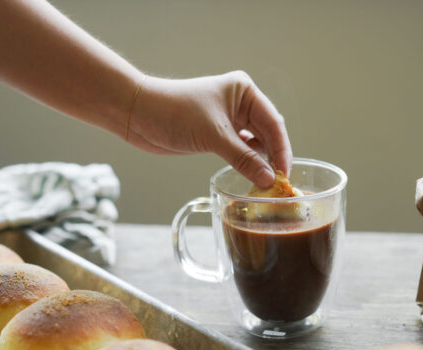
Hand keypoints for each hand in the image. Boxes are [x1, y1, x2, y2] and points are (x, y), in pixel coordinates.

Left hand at [127, 71, 291, 187]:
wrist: (137, 114)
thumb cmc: (174, 112)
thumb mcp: (213, 136)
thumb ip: (244, 159)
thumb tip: (269, 180)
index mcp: (244, 91)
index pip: (273, 123)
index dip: (282, 150)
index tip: (285, 174)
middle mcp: (240, 103)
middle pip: (268, 134)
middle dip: (274, 158)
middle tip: (280, 185)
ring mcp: (229, 120)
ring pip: (255, 145)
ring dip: (261, 163)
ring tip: (268, 184)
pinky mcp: (217, 135)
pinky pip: (240, 151)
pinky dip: (247, 164)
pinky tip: (252, 176)